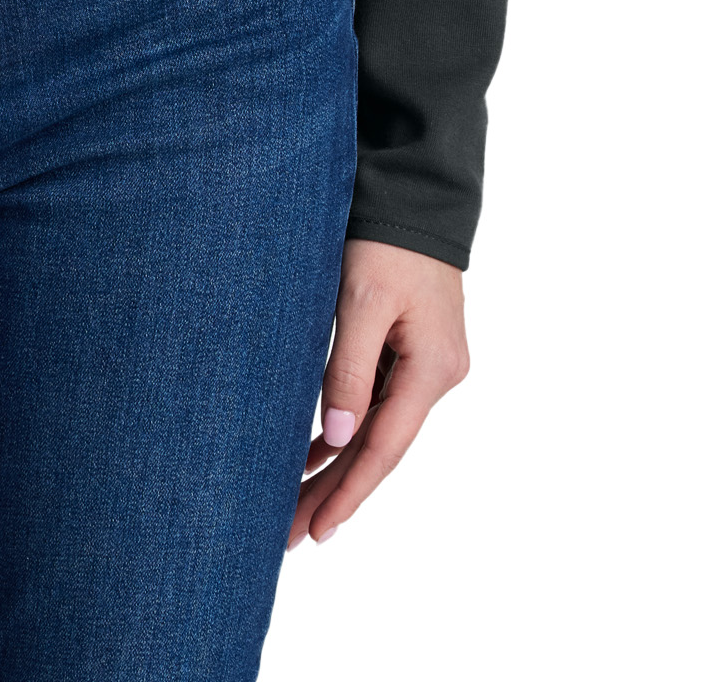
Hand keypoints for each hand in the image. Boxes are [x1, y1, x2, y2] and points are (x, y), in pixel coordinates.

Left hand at [289, 238, 468, 549]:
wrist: (414, 192)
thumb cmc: (385, 239)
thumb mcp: (364, 300)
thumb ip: (351, 368)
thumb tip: (342, 438)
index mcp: (432, 369)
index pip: (385, 448)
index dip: (349, 493)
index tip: (317, 531)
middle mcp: (437, 375)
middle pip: (380, 448)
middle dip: (336, 492)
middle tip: (291, 535)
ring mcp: (426, 364)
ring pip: (377, 429)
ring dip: (338, 465)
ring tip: (294, 506)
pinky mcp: (412, 349)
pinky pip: (377, 403)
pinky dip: (347, 428)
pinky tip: (317, 452)